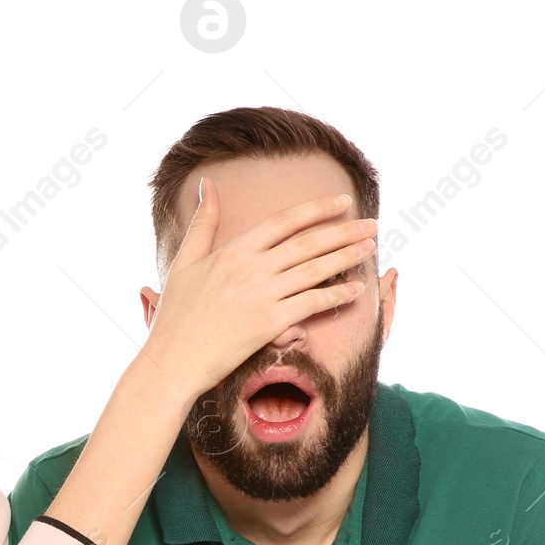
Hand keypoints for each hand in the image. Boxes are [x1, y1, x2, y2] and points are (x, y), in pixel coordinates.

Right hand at [140, 179, 376, 391]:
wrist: (173, 359)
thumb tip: (208, 184)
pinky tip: (357, 289)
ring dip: (347, 257)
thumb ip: (203, 222)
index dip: (317, 209)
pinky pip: (311, 304)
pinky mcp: (269, 325)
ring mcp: (262, 296)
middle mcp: (251, 269)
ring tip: (370, 248)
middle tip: (372, 224)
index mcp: (234, 250)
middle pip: (308, 243)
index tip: (342, 202)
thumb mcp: (185, 260)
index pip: (284, 221)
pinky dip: (337, 295)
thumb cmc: (176, 314)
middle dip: (345, 231)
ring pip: (315, 270)